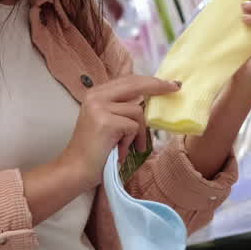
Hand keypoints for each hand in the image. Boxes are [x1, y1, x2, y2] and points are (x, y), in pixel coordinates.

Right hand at [59, 75, 180, 188]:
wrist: (75, 169)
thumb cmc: (95, 150)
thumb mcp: (107, 121)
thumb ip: (122, 107)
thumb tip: (148, 99)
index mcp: (96, 93)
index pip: (128, 80)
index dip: (150, 80)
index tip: (169, 83)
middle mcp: (96, 96)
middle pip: (135, 84)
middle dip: (158, 86)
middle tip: (175, 87)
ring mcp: (99, 107)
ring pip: (137, 111)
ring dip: (139, 132)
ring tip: (129, 146)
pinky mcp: (105, 122)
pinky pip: (133, 126)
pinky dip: (132, 141)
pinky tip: (120, 150)